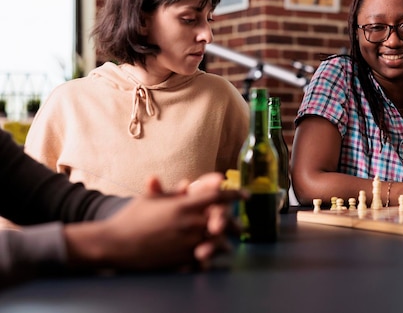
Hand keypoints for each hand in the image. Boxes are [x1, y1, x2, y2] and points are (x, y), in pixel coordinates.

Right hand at [64, 175, 245, 271]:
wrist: (114, 245)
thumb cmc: (131, 218)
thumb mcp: (152, 199)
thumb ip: (174, 192)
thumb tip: (189, 183)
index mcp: (184, 205)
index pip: (219, 198)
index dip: (235, 195)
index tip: (245, 195)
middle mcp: (190, 224)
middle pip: (225, 221)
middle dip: (234, 222)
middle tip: (239, 223)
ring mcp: (187, 244)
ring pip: (220, 242)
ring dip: (225, 240)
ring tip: (227, 240)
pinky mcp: (182, 260)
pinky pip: (206, 258)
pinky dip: (211, 255)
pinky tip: (212, 254)